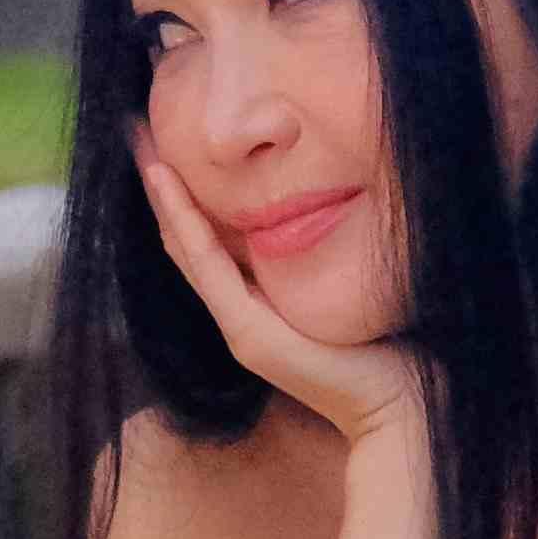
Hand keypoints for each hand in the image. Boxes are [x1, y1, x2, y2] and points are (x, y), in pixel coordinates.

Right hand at [133, 130, 429, 460]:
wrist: (401, 411)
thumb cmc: (391, 349)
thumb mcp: (352, 286)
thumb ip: (334, 252)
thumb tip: (347, 194)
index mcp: (260, 302)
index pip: (207, 237)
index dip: (183, 191)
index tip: (168, 140)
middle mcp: (239, 312)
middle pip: (184, 236)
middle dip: (160, 182)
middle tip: (136, 127)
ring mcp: (238, 324)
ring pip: (183, 245)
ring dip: (158, 192)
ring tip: (138, 142)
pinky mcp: (247, 333)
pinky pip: (205, 265)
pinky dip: (182, 219)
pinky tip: (165, 181)